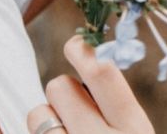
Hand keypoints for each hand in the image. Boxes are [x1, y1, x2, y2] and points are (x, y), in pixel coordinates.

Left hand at [28, 36, 154, 133]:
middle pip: (61, 86)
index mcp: (135, 127)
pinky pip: (31, 131)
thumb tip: (88, 56)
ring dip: (48, 119)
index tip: (75, 43)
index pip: (102, 71)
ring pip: (38, 112)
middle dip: (63, 93)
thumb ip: (116, 107)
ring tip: (67, 133)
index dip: (82, 51)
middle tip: (75, 112)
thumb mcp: (134, 132)